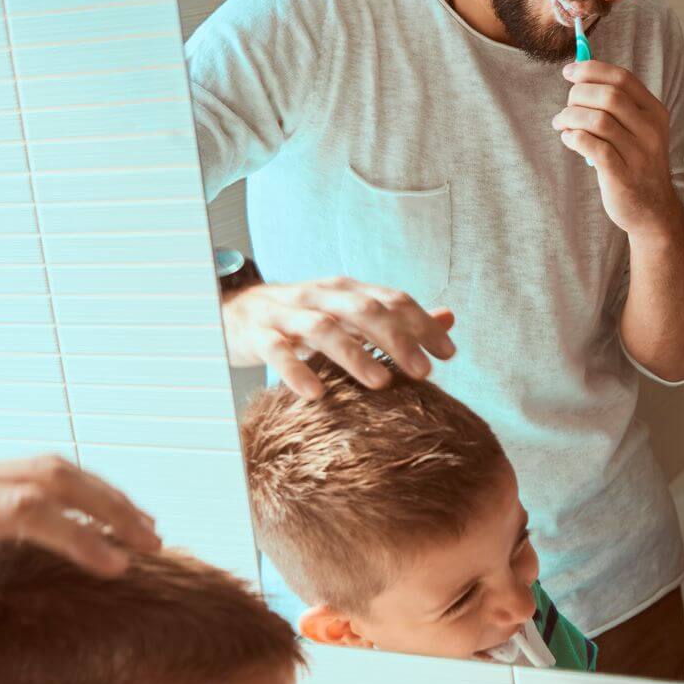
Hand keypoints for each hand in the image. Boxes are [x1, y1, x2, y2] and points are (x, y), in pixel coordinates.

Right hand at [222, 278, 455, 397]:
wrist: (234, 311)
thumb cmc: (303, 317)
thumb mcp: (349, 313)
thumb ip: (396, 317)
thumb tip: (449, 317)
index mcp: (346, 290)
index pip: (391, 299)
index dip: (422, 323)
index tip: (448, 354)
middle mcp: (320, 296)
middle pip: (363, 310)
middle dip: (397, 339)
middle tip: (424, 372)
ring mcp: (287, 314)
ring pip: (323, 328)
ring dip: (355, 354)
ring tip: (381, 383)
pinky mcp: (257, 335)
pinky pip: (276, 352)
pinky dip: (295, 370)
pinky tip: (315, 393)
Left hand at [551, 61, 680, 238]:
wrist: (654, 211)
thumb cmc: (637, 164)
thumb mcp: (639, 131)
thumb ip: (617, 106)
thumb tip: (580, 76)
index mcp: (655, 112)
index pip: (622, 78)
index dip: (591, 70)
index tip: (569, 72)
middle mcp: (650, 130)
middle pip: (608, 96)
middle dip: (578, 95)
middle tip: (566, 107)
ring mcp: (638, 154)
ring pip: (597, 120)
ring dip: (570, 117)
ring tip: (561, 124)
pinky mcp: (622, 176)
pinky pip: (592, 146)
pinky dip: (573, 138)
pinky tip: (569, 139)